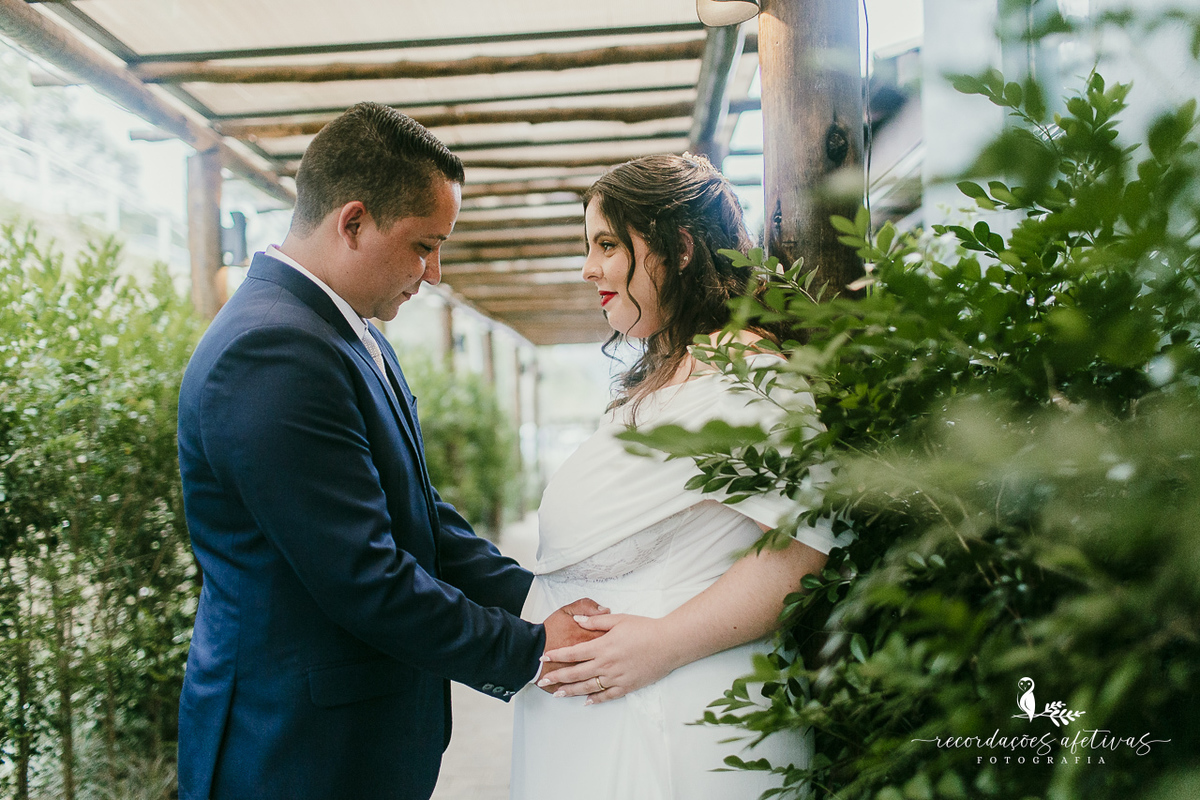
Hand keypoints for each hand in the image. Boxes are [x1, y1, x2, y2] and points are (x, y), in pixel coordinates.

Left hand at [536, 613, 679, 704]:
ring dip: (571, 691)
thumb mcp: (619, 619)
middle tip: (542, 681)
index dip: (557, 655)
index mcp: (603, 646)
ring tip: (557, 694)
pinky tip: (586, 702)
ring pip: (589, 687)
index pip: (574, 653)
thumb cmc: (645, 628)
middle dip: (557, 677)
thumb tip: (578, 619)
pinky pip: (607, 696)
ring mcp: (616, 677)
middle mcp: (607, 664)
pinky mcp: (627, 686)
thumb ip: (597, 620)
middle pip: (576, 673)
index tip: (544, 657)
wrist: (669, 644)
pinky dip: (595, 700)